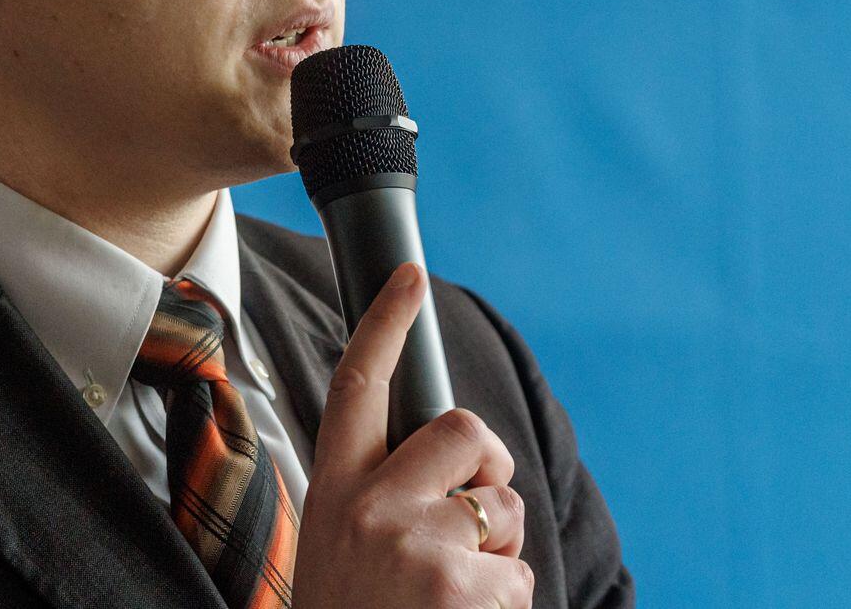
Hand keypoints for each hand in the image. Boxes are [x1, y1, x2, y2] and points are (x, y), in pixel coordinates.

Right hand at [293, 263, 532, 608]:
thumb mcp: (337, 549)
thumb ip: (380, 498)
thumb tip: (455, 460)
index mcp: (333, 492)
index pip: (356, 387)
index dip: (384, 324)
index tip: (409, 275)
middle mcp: (370, 507)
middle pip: (461, 431)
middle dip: (487, 466)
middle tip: (475, 512)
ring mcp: (418, 545)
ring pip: (503, 513)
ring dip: (496, 555)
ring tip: (447, 600)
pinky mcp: (463, 586)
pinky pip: (517, 574)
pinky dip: (504, 604)